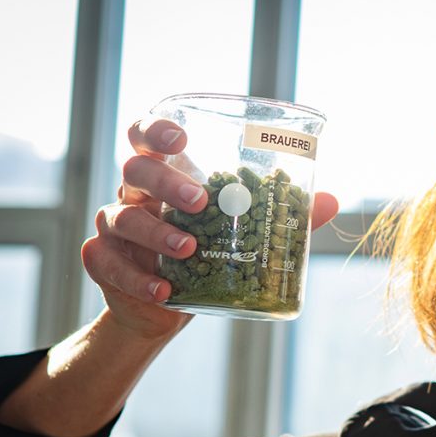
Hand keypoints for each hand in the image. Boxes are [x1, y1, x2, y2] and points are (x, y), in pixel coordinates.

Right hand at [81, 118, 338, 339]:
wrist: (165, 308)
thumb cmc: (206, 255)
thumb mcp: (242, 235)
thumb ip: (283, 216)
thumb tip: (332, 200)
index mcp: (166, 174)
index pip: (147, 136)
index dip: (157, 128)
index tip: (180, 137)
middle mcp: (135, 193)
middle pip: (135, 170)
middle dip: (166, 181)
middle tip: (200, 201)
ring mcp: (114, 227)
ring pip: (121, 216)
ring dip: (156, 233)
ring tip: (189, 250)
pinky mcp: (104, 262)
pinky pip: (108, 263)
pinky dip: (137, 279)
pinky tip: (164, 291)